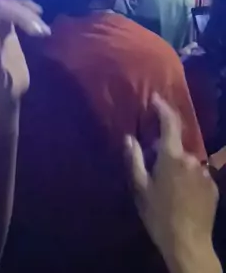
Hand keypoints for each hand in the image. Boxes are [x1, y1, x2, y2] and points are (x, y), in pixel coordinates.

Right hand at [126, 94, 218, 272]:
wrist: (188, 244)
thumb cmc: (159, 215)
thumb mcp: (140, 188)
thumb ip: (135, 159)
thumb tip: (129, 137)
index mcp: (172, 156)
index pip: (170, 123)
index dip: (163, 108)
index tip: (155, 98)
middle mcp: (192, 159)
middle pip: (176, 146)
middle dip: (165, 149)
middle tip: (152, 164)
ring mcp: (205, 173)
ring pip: (187, 161)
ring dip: (177, 166)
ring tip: (167, 185)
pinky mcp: (213, 187)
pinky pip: (197, 174)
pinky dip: (188, 178)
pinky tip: (180, 195)